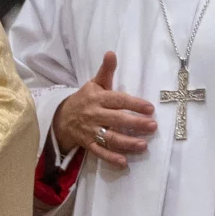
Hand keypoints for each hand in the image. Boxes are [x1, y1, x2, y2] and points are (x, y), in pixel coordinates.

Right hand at [50, 50, 155, 170]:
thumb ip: (106, 70)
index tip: (150, 108)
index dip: (134, 104)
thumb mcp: (94, 83)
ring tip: (143, 145)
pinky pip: (99, 152)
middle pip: (116, 120)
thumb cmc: (85, 99)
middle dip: (135, 124)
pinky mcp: (88, 144)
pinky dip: (110, 158)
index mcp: (97, 98)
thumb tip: (111, 52)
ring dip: (126, 143)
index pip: (118, 100)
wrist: (62, 118)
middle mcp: (94, 114)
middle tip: (152, 127)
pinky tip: (123, 162)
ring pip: (110, 138)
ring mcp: (91, 131)